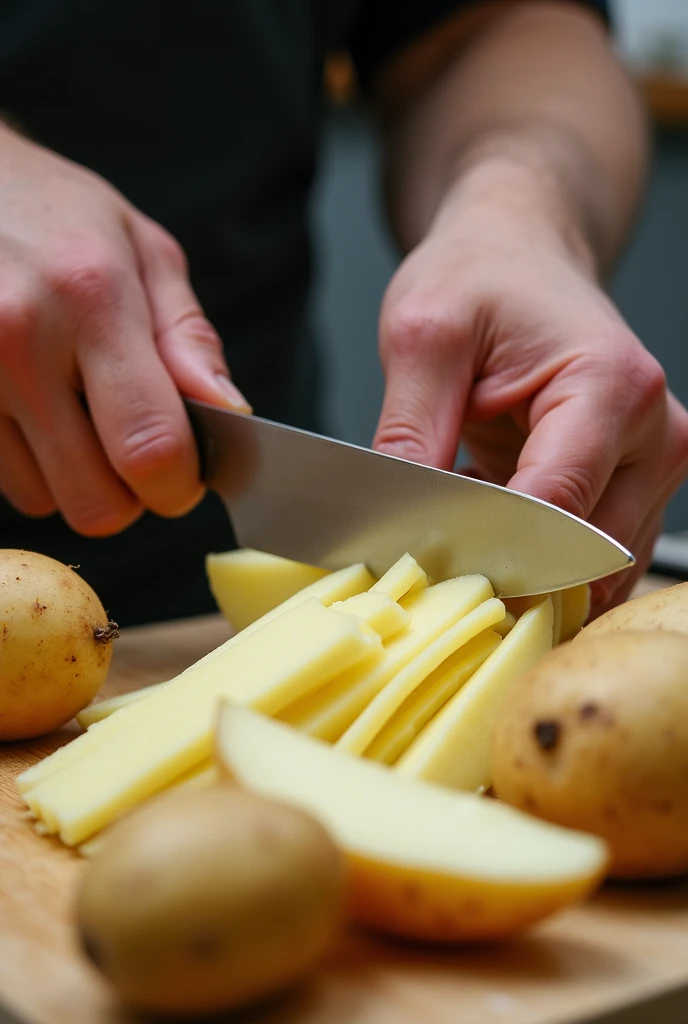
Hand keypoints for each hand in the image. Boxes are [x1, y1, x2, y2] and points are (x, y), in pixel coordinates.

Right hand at [0, 127, 249, 535]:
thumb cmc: (56, 214)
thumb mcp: (142, 252)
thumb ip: (188, 339)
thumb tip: (229, 412)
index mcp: (90, 299)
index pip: (150, 449)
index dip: (179, 486)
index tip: (184, 475)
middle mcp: (18, 340)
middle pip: (94, 503)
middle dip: (129, 494)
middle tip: (132, 450)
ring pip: (41, 500)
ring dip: (71, 477)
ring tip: (71, 410)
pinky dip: (25, 464)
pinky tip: (30, 409)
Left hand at [373, 183, 687, 611]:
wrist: (518, 255)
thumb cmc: (479, 278)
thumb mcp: (422, 337)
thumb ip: (411, 431)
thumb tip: (402, 521)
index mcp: (611, 387)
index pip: (556, 508)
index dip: (488, 546)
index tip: (426, 558)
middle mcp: (654, 435)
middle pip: (585, 553)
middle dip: (508, 569)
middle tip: (436, 556)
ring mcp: (652, 468)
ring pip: (595, 572)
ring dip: (527, 571)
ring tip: (468, 526)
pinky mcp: (634, 490)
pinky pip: (591, 558)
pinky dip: (541, 561)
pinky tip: (495, 523)